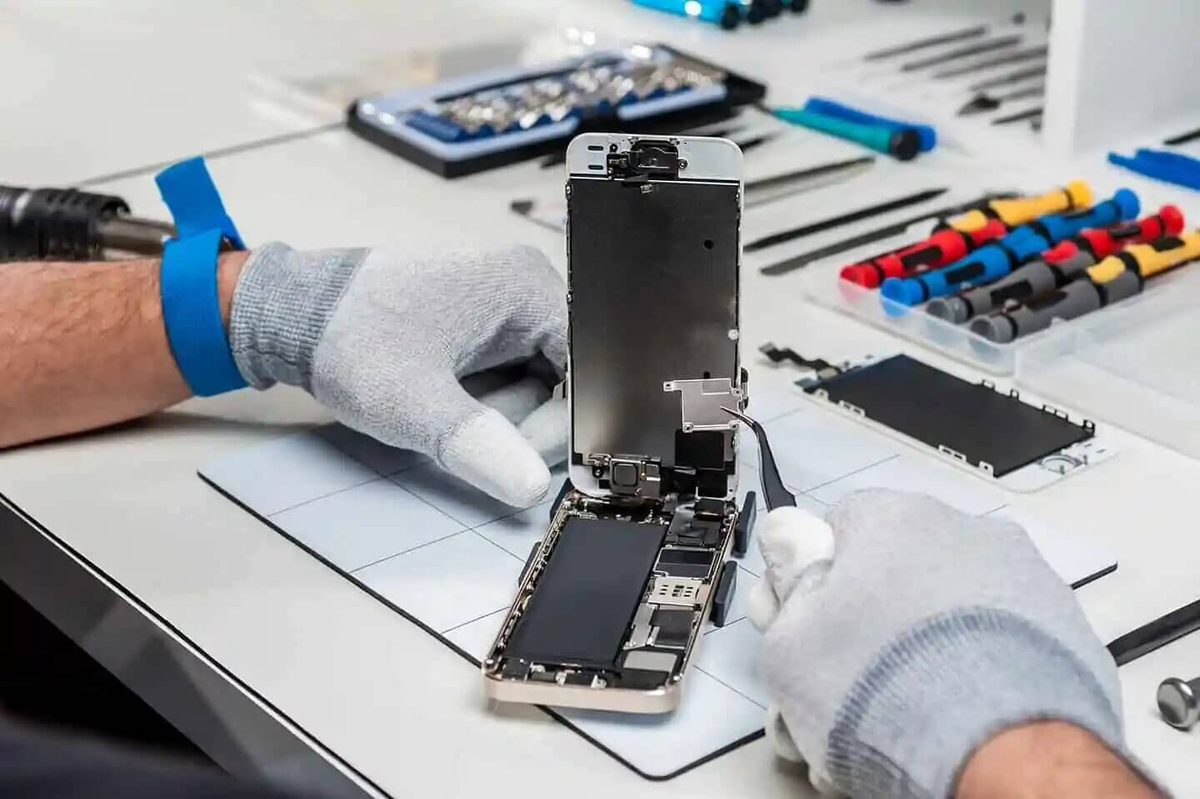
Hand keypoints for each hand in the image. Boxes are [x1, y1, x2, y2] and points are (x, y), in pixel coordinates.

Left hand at [228, 243, 566, 506]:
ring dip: (502, 415)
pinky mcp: (487, 324)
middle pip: (566, 380)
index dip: (563, 423)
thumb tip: (532, 487)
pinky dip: (487, 405)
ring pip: (540, 386)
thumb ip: (478, 447)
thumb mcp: (414, 404)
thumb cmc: (350, 339)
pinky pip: (514, 379)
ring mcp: (507, 304)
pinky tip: (450, 400)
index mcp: (526, 285)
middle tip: (466, 432)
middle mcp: (526, 286)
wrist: (295, 314)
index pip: (585, 370)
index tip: (521, 458)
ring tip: (445, 407)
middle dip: (523, 421)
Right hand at [749, 490, 1126, 797]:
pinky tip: (963, 715)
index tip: (815, 629)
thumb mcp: (787, 644)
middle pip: (900, 565)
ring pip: (954, 604)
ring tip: (915, 707)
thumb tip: (797, 561)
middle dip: (877, 616)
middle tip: (857, 679)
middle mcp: (964, 530)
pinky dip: (982, 669)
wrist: (999, 751)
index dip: (819, 582)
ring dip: (930, 642)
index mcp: (892, 516)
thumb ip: (788, 589)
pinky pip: (1005, 640)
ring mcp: (1026, 577)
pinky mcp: (1068, 629)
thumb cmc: (881, 690)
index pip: (839, 528)